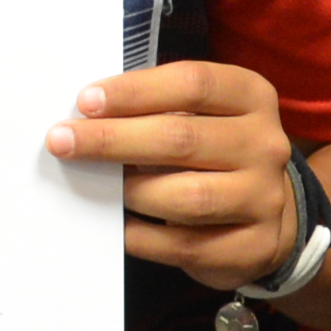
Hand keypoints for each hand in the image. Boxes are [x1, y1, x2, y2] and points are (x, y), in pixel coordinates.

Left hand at [46, 58, 301, 286]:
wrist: (267, 213)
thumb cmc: (214, 151)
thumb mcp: (203, 114)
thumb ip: (157, 108)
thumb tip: (87, 116)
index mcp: (251, 97)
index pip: (192, 84)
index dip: (134, 92)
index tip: (86, 101)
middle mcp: (265, 145)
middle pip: (182, 138)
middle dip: (113, 140)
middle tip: (63, 141)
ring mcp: (263, 198)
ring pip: (187, 196)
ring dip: (129, 191)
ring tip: (95, 184)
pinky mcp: (252, 247)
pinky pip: (184, 245)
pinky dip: (142, 236)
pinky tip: (116, 225)